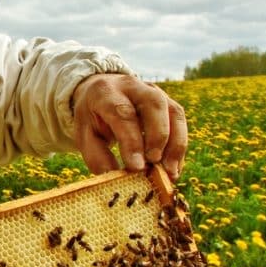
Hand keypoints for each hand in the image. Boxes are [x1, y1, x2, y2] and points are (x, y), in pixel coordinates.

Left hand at [70, 73, 186, 179]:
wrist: (102, 94)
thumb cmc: (93, 118)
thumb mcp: (85, 134)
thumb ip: (98, 156)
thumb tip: (117, 179)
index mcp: (106, 92)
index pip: (122, 113)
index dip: (132, 141)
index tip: (137, 167)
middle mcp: (133, 86)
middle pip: (154, 104)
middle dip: (157, 137)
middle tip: (154, 164)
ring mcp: (154, 91)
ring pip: (173, 112)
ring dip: (175, 144)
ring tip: (169, 172)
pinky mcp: (168, 102)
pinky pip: (180, 122)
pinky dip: (179, 147)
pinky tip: (173, 168)